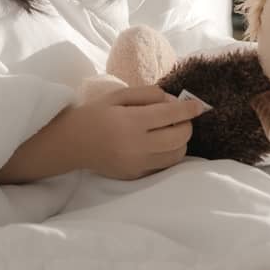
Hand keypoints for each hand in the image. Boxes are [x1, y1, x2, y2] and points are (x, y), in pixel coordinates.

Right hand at [64, 85, 206, 180]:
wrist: (70, 143)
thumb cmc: (94, 114)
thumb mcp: (117, 95)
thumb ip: (147, 94)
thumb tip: (173, 101)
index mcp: (130, 121)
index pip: (170, 115)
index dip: (188, 109)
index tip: (198, 105)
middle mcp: (136, 145)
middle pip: (179, 138)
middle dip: (187, 125)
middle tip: (181, 118)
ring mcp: (137, 163)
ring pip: (176, 155)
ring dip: (180, 142)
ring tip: (171, 132)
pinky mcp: (135, 175)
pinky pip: (163, 165)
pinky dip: (168, 154)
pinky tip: (159, 144)